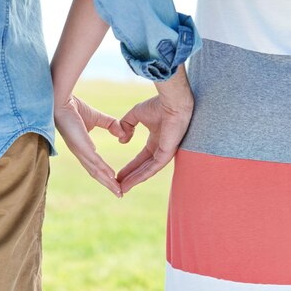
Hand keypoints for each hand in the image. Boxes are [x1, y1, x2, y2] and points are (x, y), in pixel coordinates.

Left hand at [54, 94, 125, 196]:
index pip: (95, 166)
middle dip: (108, 184)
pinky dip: (104, 170)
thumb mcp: (97, 118)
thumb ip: (110, 124)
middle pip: (95, 173)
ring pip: (95, 171)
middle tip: (119, 194)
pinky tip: (112, 177)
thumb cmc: (74, 108)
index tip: (116, 183)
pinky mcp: (81, 146)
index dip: (105, 175)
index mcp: (82, 148)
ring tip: (118, 191)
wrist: (61, 100)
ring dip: (108, 182)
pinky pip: (94, 161)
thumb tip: (122, 132)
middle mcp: (80, 153)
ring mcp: (80, 151)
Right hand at [117, 69, 193, 192]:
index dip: (130, 167)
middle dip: (130, 177)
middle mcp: (161, 149)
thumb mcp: (136, 114)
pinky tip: (131, 182)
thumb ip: (126, 125)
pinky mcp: (167, 154)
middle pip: (143, 167)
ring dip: (134, 180)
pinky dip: (140, 176)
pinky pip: (152, 168)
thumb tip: (122, 140)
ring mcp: (164, 153)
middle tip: (119, 186)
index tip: (119, 174)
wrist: (171, 101)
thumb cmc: (158, 105)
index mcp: (156, 140)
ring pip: (147, 171)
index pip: (141, 158)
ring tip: (122, 188)